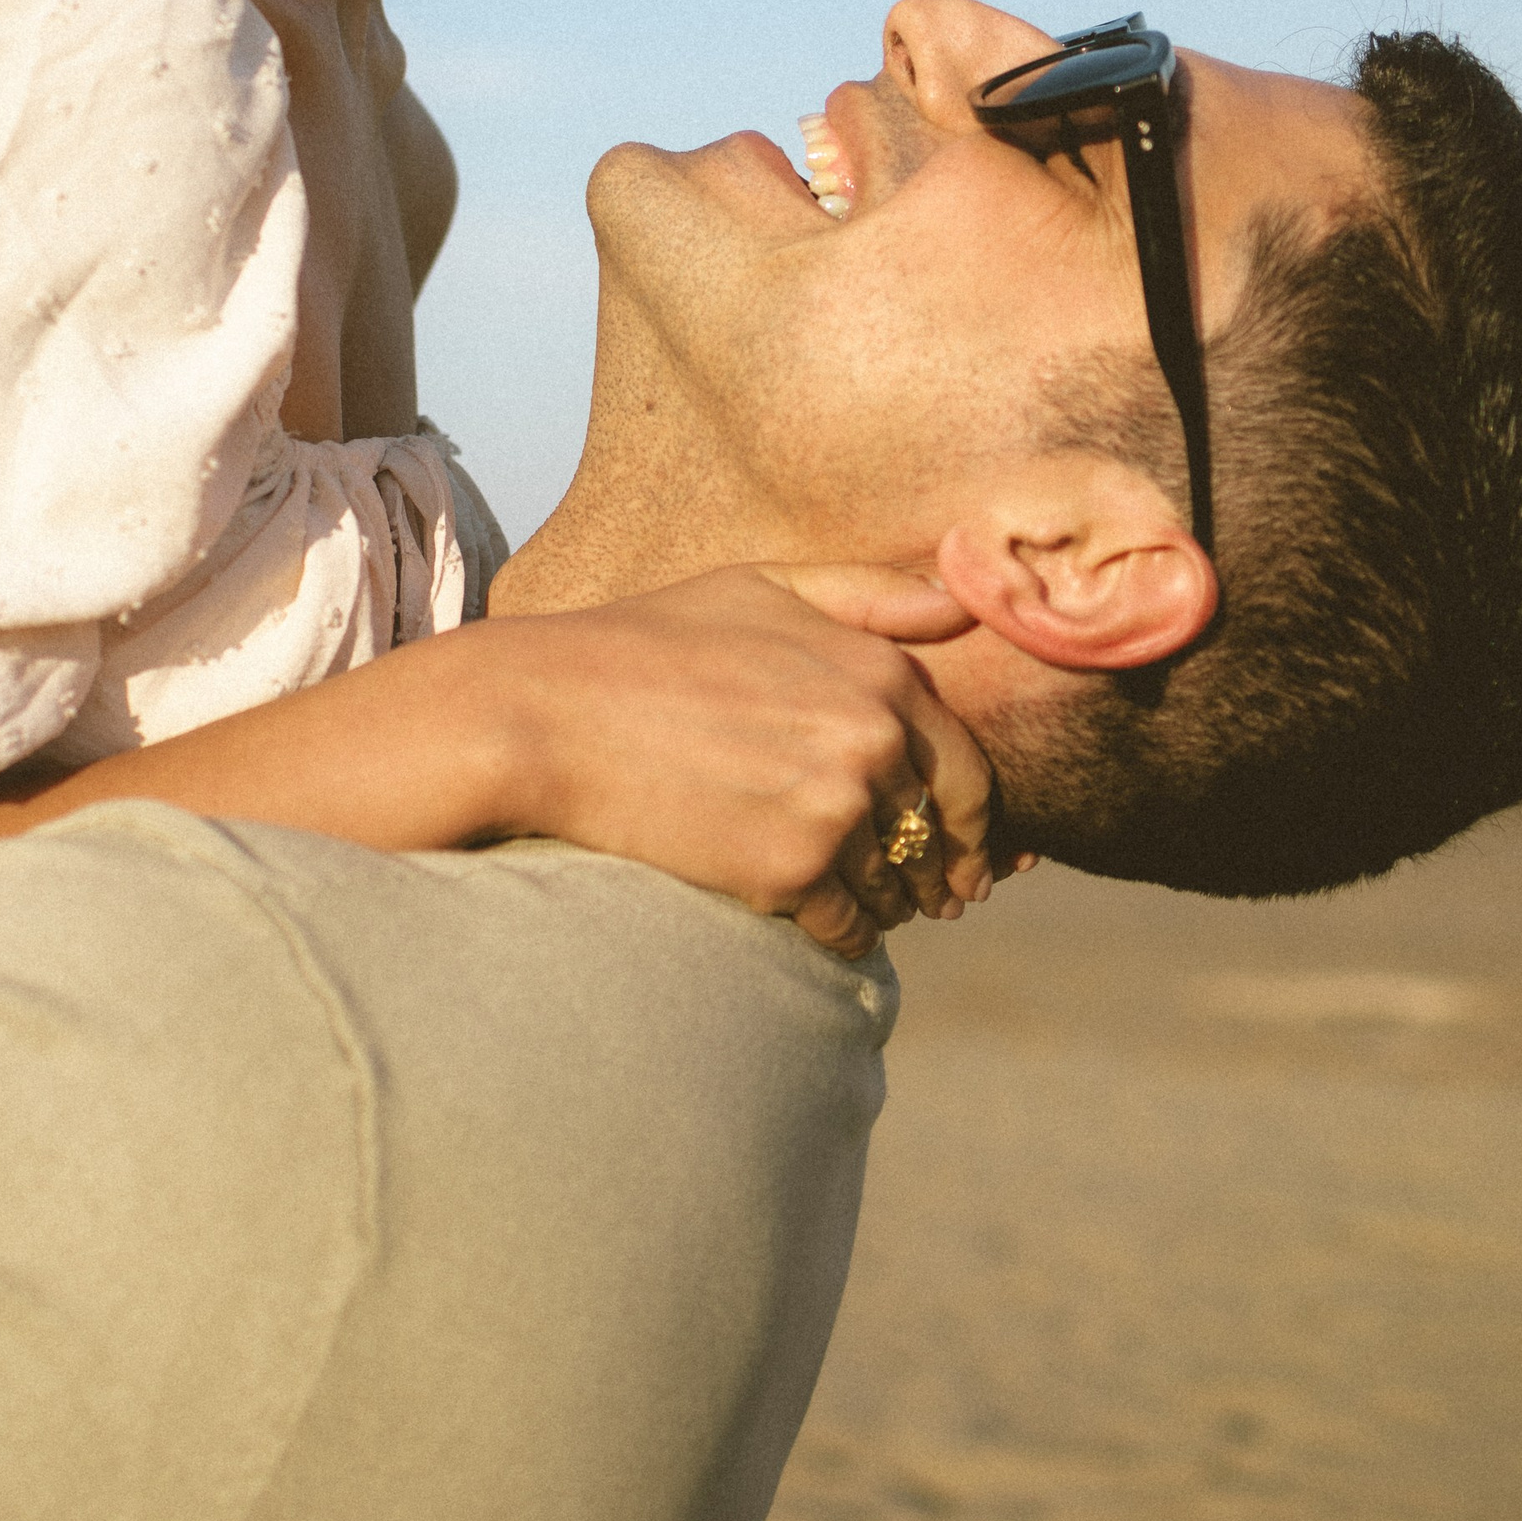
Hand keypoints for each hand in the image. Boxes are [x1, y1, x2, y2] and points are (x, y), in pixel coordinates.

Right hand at [479, 564, 994, 960]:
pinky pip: (849, 927)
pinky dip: (840, 932)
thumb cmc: (648, 641)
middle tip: (924, 900)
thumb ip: (870, 594)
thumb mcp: (760, 588)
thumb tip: (960, 603)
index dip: (972, 822)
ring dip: (885, 904)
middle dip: (933, 872)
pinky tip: (809, 918)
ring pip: (898, 889)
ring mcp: (835, 808)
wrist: (549, 713)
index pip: (970, 771)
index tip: (963, 853)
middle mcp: (874, 738)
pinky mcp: (790, 872)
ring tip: (852, 902)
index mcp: (880, 672)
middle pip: (939, 838)